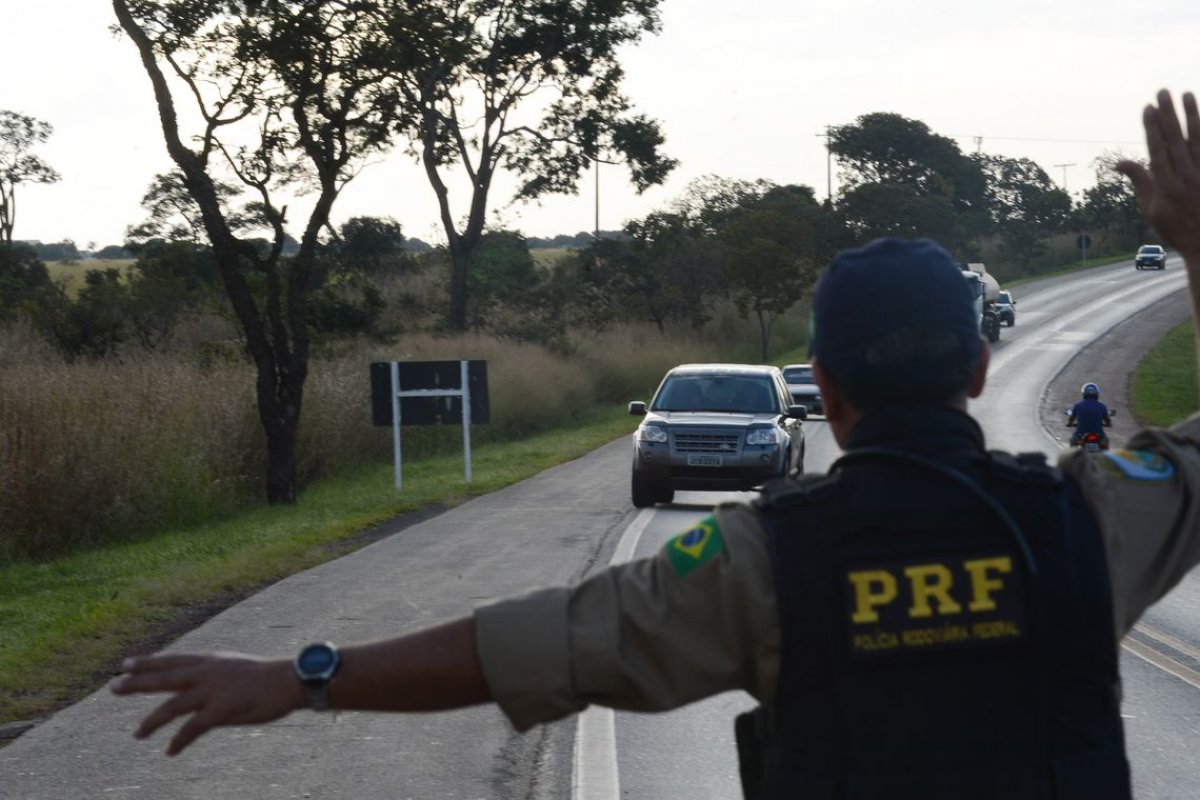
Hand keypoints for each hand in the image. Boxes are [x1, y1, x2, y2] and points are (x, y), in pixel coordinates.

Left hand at [111, 652, 303, 754]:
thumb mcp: (237, 667)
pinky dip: (179, 741)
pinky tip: (170, 752)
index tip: (126, 664)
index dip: (148, 662)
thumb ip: (218, 674)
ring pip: (172, 706)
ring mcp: (212, 692)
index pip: (172, 660)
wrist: (290, 680)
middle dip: (137, 683)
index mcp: (211, 661)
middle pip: (164, 677)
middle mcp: (207, 673)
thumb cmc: (269, 676)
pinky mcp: (220, 711)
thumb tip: (205, 681)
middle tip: (113, 687)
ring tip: (136, 734)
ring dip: (152, 721)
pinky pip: (192, 729)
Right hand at [1117, 90, 1199, 261]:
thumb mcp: (1150, 207)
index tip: (1147, 107)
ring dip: (1192, 114)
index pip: (1157, 148)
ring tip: (1187, 94)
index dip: (1151, 127)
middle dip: (1168, 113)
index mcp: (1165, 184)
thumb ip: (1139, 180)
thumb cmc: (1175, 227)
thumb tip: (1120, 162)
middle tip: (1163, 91)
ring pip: (1198, 138)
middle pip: (1176, 138)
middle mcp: (1185, 175)